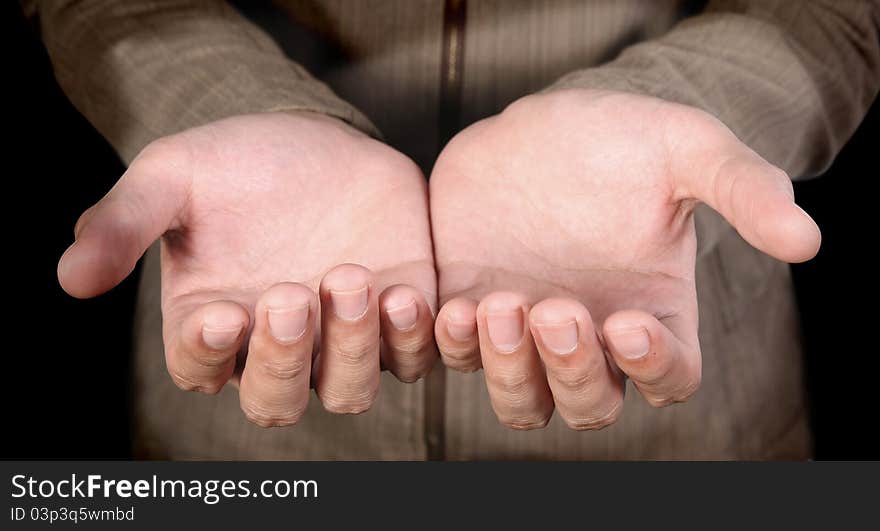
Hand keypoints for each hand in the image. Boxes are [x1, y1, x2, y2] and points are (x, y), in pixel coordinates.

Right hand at [58, 111, 436, 426]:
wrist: (313, 140)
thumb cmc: (234, 163)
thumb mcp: (173, 178)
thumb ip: (124, 223)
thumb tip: (70, 279)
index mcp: (212, 324)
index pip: (200, 370)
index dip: (209, 353)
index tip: (223, 310)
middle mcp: (277, 347)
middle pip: (278, 401)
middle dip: (283, 359)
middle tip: (289, 293)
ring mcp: (341, 339)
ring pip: (348, 391)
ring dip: (352, 348)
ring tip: (353, 276)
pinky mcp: (396, 317)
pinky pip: (412, 358)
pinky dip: (412, 340)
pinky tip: (407, 294)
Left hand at [429, 90, 819, 429]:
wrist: (540, 126)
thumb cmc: (624, 139)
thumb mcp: (686, 149)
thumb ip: (743, 189)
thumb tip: (807, 240)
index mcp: (653, 313)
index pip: (669, 376)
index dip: (655, 367)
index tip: (630, 323)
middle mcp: (591, 337)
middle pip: (589, 402)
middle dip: (571, 368)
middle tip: (555, 309)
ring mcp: (526, 332)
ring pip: (521, 398)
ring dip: (508, 368)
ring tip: (499, 303)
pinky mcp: (470, 310)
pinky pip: (456, 356)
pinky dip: (452, 344)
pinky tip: (447, 304)